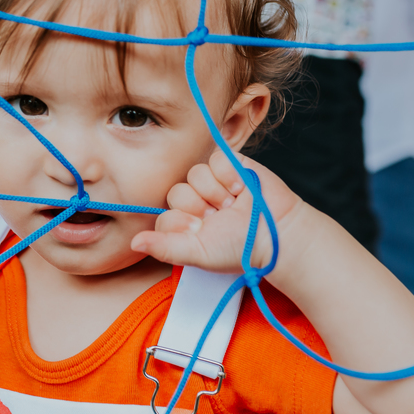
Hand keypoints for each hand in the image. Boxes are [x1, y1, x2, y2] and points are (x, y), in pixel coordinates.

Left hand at [130, 151, 300, 273]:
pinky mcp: (229, 164)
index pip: (164, 215)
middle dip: (201, 207)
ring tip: (234, 205)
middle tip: (221, 217)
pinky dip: (229, 175)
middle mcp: (196, 201)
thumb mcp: (199, 254)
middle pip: (177, 193)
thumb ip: (165, 248)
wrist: (278, 234)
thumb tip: (135, 243)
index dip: (182, 223)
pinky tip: (242, 189)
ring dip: (217, 193)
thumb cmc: (241, 249)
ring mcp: (212, 182)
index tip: (202, 232)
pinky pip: (215, 159)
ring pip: (194, 174)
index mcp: (186, 224)